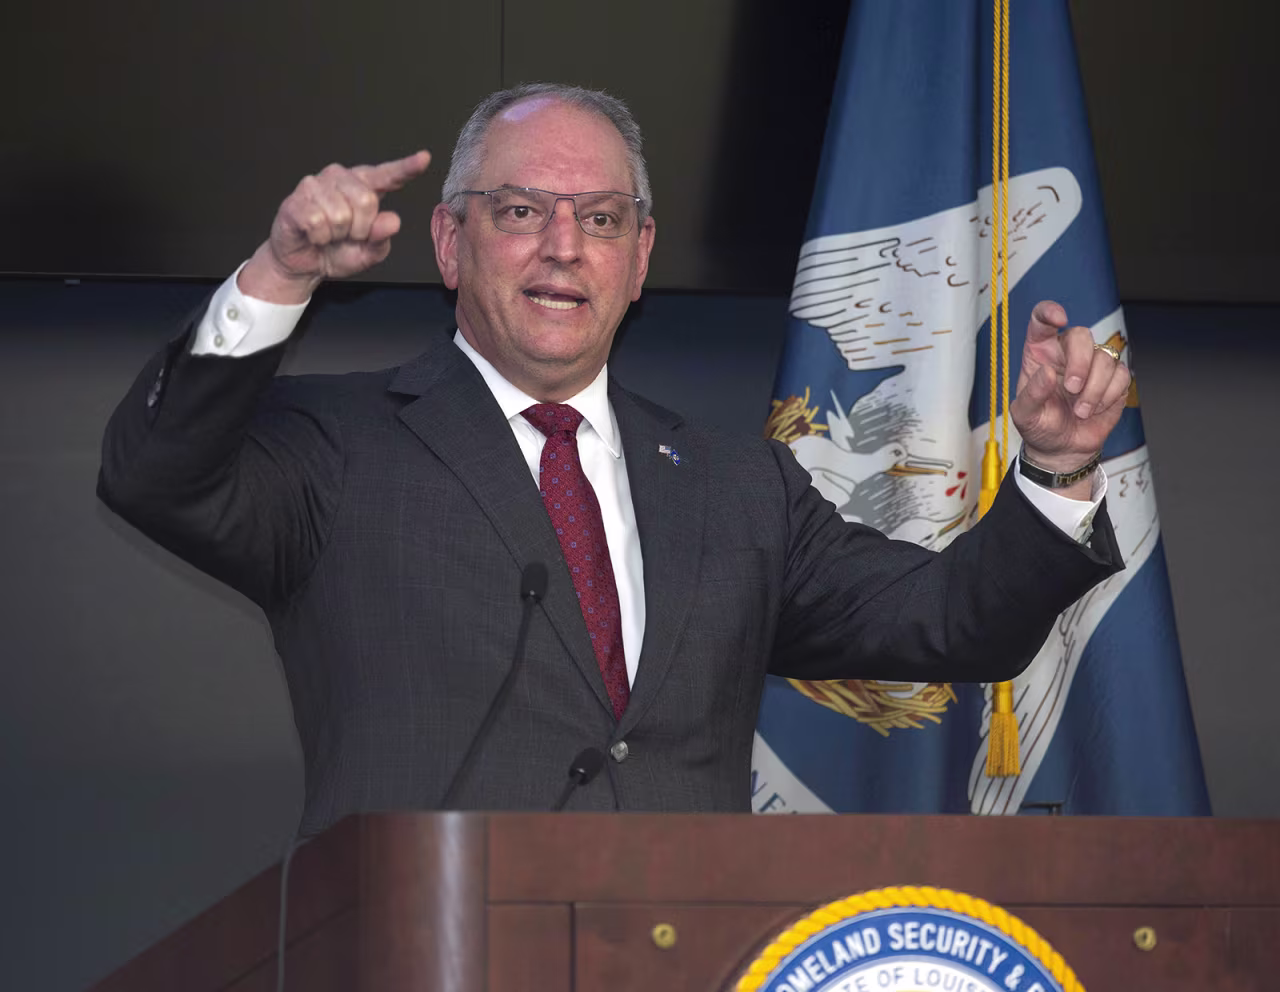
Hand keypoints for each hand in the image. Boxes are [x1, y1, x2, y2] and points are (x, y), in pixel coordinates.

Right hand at [239, 151, 431, 302]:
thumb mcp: (369, 252)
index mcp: (364, 186)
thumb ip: (382, 238)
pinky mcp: (297, 200)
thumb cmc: (337, 251)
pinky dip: (319, 237)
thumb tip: (392, 221)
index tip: (424, 159)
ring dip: (337, 235)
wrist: (304, 264)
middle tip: (347, 235)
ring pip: (341, 214)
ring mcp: (316, 185)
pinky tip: (314, 235)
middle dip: (360, 229)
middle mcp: (340, 178)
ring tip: (329, 234)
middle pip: (366, 200)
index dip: (406, 168)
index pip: (388, 175)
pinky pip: (318, 222)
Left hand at [1010, 301, 1130, 471]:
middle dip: (1080, 362)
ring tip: (1080, 411)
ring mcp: (1091, 365)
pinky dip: (1108, 395)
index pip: (1041, 321)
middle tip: (1072, 389)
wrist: (1063, 449)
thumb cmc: (1040, 427)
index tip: (1059, 318)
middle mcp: (1066, 354)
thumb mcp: (1025, 415)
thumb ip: (1032, 394)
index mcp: (1040, 354)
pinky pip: (1120, 374)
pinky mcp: (1113, 379)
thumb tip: (1047, 373)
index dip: (1049, 312)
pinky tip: (1094, 409)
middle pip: (1081, 334)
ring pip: (1104, 356)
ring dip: (1094, 388)